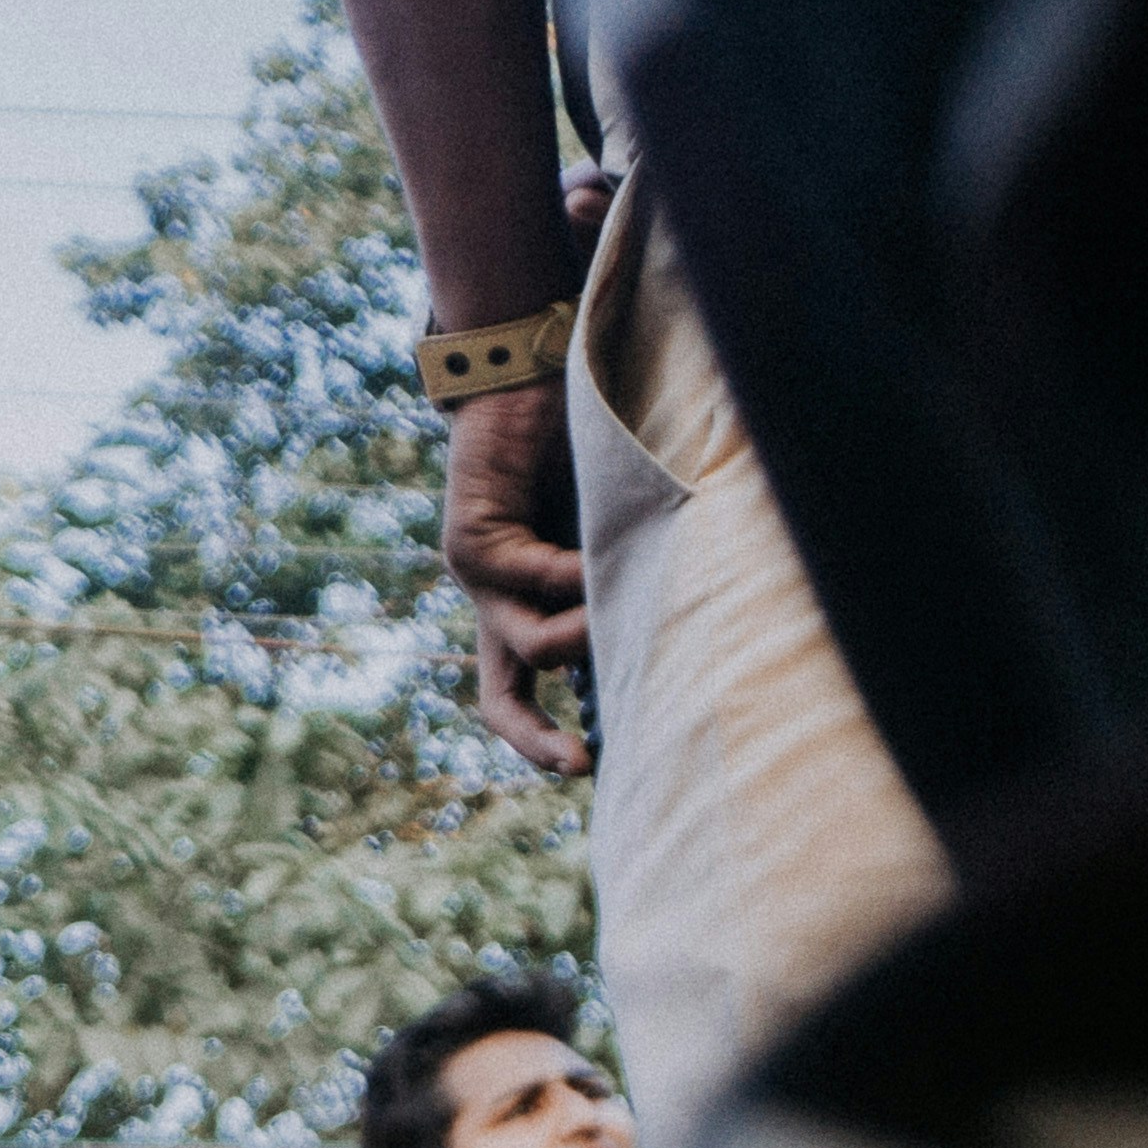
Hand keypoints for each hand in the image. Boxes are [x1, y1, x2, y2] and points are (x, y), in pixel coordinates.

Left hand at [437, 382, 591, 775]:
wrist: (526, 379)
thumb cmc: (583, 448)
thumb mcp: (613, 531)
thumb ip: (624, 579)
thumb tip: (677, 632)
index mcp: (523, 608)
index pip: (519, 692)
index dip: (544, 738)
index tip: (589, 768)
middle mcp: (494, 604)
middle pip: (499, 697)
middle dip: (534, 738)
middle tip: (578, 764)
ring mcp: (477, 578)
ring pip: (528, 642)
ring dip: (580, 635)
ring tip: (617, 604)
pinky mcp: (469, 544)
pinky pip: (528, 578)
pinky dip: (571, 575)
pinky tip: (599, 559)